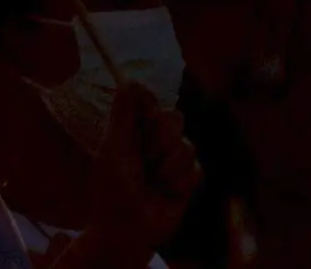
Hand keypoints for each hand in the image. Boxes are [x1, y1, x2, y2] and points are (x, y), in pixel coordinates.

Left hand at [86, 85, 200, 254]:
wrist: (128, 229)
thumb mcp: (114, 148)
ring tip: (152, 182)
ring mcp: (172, 160)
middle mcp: (154, 140)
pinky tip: (166, 193)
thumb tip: (131, 80)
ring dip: (166, 168)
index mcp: (134, 129)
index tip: (144, 118)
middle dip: (159, 142)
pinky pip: (196, 170)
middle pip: (175, 118)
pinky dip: (178, 183)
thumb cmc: (114, 189)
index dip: (150, 108)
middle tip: (143, 160)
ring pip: (187, 145)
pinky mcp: (187, 179)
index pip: (151, 101)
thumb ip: (123, 115)